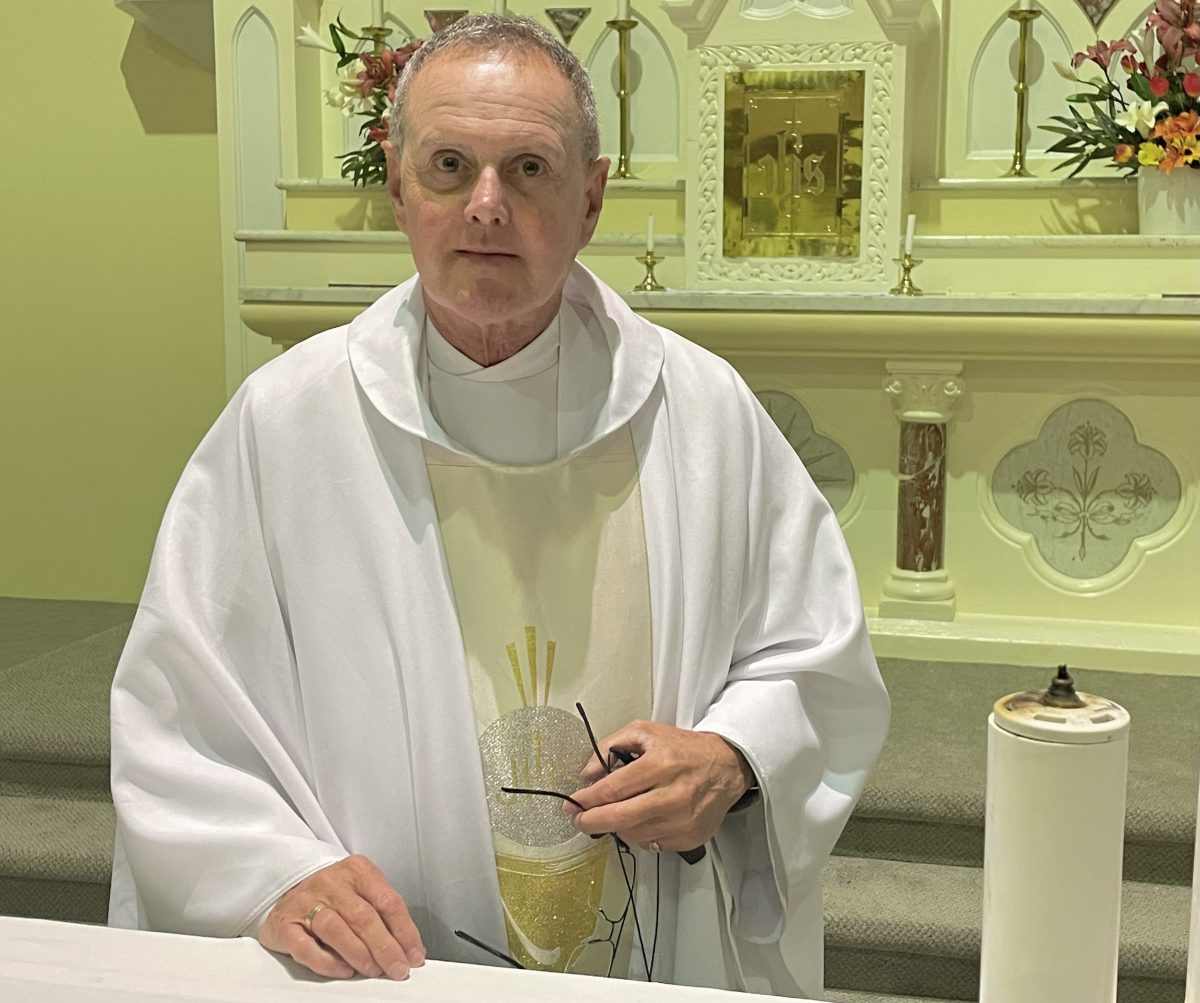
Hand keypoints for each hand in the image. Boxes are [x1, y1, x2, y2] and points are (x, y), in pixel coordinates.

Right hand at [256, 855, 424, 980]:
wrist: (286, 891)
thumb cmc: (331, 895)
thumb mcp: (360, 892)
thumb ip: (383, 915)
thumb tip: (409, 947)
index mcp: (357, 870)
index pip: (387, 900)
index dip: (404, 930)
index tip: (414, 953)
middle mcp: (331, 882)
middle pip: (363, 916)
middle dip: (385, 947)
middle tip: (397, 968)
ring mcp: (306, 901)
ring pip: (335, 928)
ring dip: (359, 954)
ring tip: (373, 969)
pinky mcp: (285, 924)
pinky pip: (306, 947)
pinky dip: (327, 962)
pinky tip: (343, 970)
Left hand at [566, 720, 753, 851]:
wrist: (726, 766)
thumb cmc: (683, 749)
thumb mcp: (646, 732)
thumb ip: (611, 745)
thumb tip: (587, 773)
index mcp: (660, 764)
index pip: (613, 789)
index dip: (586, 799)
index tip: (572, 803)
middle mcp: (672, 795)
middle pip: (619, 818)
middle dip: (590, 822)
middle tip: (578, 820)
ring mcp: (681, 820)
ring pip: (632, 834)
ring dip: (615, 827)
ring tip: (612, 814)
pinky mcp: (688, 837)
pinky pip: (650, 844)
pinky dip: (637, 834)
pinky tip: (640, 819)